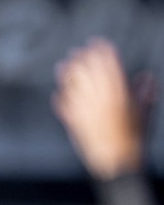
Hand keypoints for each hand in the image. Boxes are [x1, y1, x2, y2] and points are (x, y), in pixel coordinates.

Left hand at [53, 38, 152, 179]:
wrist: (117, 161)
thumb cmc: (135, 137)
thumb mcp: (145, 112)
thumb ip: (145, 93)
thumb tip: (146, 77)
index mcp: (119, 93)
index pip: (109, 64)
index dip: (103, 50)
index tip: (98, 42)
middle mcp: (99, 98)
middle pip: (87, 71)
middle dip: (82, 58)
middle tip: (78, 50)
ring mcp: (84, 110)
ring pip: (72, 86)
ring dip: (66, 74)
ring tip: (62, 65)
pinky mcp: (73, 122)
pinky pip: (64, 105)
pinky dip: (60, 97)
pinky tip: (58, 92)